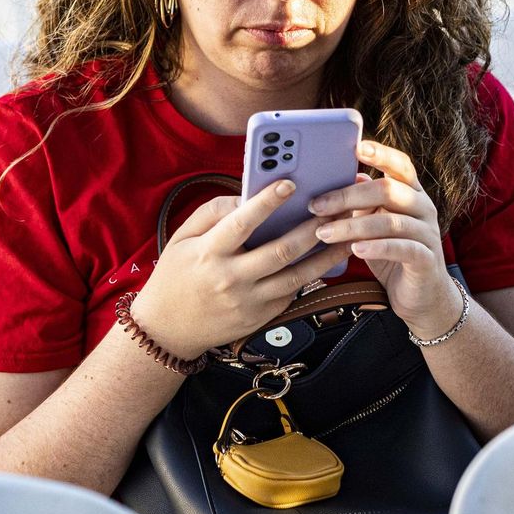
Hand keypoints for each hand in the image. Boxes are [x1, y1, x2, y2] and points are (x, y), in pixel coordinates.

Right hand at [131, 180, 354, 359]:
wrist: (168, 329)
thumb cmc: (175, 276)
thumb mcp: (182, 238)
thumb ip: (212, 213)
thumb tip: (246, 196)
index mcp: (208, 253)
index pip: (241, 223)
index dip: (266, 202)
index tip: (289, 183)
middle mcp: (230, 279)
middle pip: (279, 251)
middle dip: (310, 228)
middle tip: (334, 210)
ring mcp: (248, 302)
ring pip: (296, 276)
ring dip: (325, 256)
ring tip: (346, 238)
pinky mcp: (260, 318)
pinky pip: (291, 293)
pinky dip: (309, 276)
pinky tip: (325, 261)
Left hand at [308, 139, 463, 340]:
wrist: (421, 296)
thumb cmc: (392, 255)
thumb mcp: (374, 225)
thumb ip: (362, 203)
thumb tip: (339, 178)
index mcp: (411, 193)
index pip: (400, 165)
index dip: (381, 154)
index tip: (356, 148)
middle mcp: (423, 207)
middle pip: (387, 190)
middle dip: (347, 196)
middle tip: (316, 205)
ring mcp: (428, 233)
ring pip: (389, 221)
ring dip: (353, 226)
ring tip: (324, 232)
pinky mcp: (427, 259)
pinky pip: (402, 248)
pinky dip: (376, 248)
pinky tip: (355, 250)